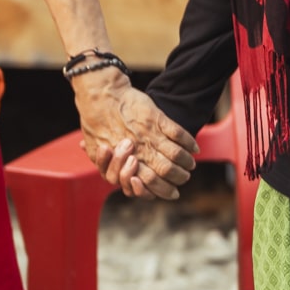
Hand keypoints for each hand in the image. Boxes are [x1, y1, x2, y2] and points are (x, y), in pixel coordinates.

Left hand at [71, 71, 197, 200]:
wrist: (100, 96)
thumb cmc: (95, 125)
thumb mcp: (96, 151)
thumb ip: (107, 167)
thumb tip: (117, 181)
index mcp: (126, 163)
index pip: (149, 185)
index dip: (164, 191)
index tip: (174, 192)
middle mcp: (140, 151)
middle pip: (166, 171)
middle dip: (179, 177)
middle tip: (185, 177)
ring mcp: (150, 135)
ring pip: (176, 154)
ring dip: (187, 162)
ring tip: (191, 164)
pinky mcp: (157, 119)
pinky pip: (178, 133)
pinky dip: (190, 142)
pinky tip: (194, 148)